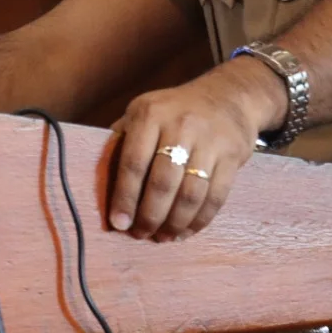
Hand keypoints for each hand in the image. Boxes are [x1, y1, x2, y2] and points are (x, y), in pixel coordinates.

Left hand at [108, 58, 286, 240]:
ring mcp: (210, 140)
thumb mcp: (144, 111)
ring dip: (174, 223)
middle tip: (141, 234)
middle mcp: (181, 125)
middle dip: (150, 216)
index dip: (125, 197)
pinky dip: (199, 220)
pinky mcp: (232, 155)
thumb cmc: (174, 110)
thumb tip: (99, 182)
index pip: (134, 163)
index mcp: (151, 114)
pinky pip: (215, 197)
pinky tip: (186, 231)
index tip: (118, 223)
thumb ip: (123, 139)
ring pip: (190, 194)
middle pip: (163, 183)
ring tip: (163, 237)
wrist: (227, 95)